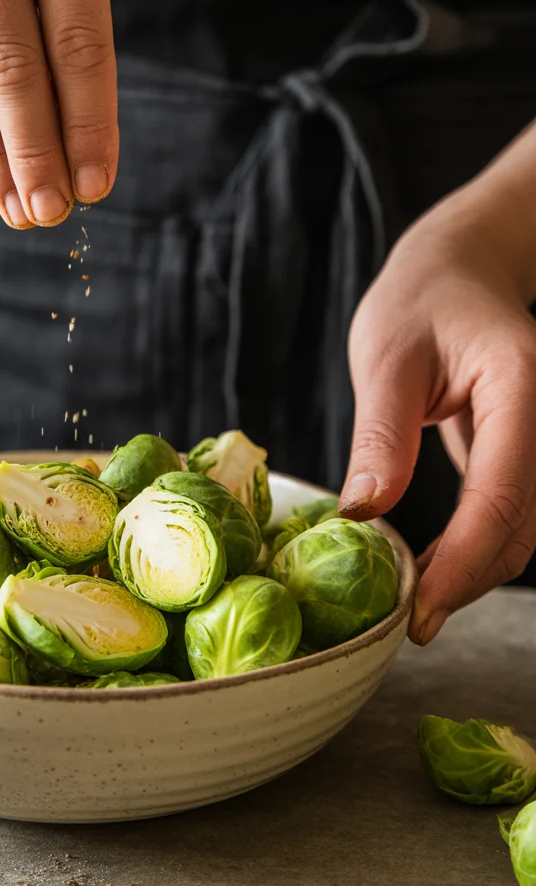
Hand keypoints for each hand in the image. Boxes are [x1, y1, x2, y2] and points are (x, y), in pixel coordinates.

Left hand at [339, 173, 535, 644]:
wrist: (461, 268)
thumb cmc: (422, 298)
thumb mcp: (387, 357)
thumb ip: (382, 432)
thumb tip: (365, 511)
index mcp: (522, 389)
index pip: (502, 495)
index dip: (464, 564)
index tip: (421, 611)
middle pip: (522, 525)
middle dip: (467, 579)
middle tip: (407, 618)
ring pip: (524, 528)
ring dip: (473, 569)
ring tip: (413, 595)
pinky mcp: (524, 451)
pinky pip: (510, 511)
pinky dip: (476, 545)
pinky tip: (432, 561)